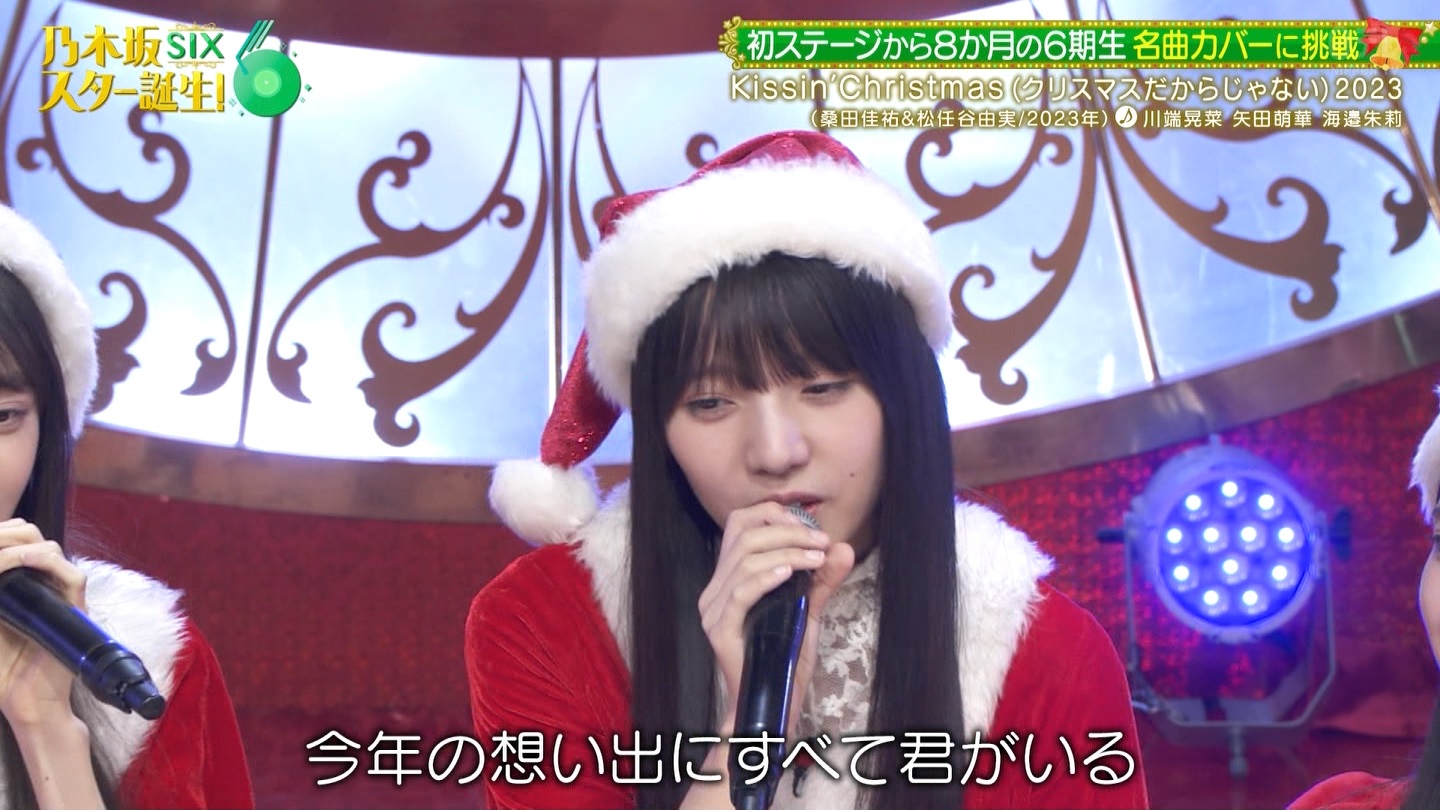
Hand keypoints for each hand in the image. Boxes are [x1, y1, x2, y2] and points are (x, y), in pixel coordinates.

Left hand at [0, 519, 84, 727]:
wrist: (28, 704)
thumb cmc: (4, 673)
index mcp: (20, 586)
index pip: (14, 541)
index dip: (0, 535)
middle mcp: (42, 585)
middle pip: (29, 535)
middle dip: (4, 534)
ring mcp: (59, 596)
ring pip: (48, 548)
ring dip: (18, 546)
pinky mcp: (74, 610)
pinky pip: (71, 575)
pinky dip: (44, 562)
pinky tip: (20, 563)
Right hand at [697, 502, 855, 737]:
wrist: (774, 704)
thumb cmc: (785, 658)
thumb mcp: (808, 612)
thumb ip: (822, 580)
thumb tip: (842, 547)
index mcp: (729, 578)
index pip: (740, 525)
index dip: (773, 514)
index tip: (810, 526)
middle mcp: (715, 589)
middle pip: (744, 535)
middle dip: (788, 531)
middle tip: (821, 542)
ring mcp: (714, 609)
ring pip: (745, 559)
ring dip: (786, 551)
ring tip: (816, 558)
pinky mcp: (719, 629)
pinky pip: (741, 591)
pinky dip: (766, 576)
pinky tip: (789, 573)